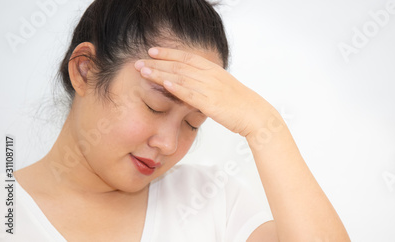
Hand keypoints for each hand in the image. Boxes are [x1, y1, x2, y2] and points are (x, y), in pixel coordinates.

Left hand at [134, 47, 278, 136]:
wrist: (255, 115)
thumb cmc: (240, 104)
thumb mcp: (223, 88)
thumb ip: (208, 84)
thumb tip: (193, 86)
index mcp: (214, 70)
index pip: (187, 57)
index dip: (168, 53)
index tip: (152, 51)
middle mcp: (210, 76)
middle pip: (179, 65)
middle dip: (158, 62)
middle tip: (139, 61)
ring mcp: (210, 89)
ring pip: (181, 77)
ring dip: (160, 73)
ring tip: (143, 71)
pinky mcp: (211, 103)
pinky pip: (190, 93)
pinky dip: (176, 88)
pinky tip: (164, 84)